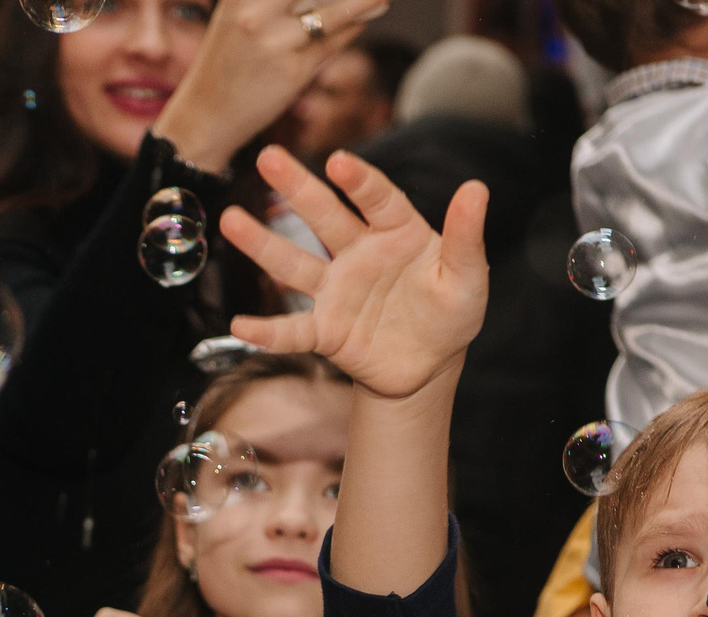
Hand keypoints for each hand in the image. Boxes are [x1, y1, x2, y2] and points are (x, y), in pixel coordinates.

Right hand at [152, 0, 392, 171]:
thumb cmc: (230, 57)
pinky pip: (338, 41)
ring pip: (338, 10)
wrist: (207, 114)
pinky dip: (356, 25)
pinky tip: (369, 13)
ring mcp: (276, 41)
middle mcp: (255, 11)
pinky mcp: (294, 70)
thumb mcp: (242, 11)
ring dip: (365, 2)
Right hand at [220, 148, 489, 401]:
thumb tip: (477, 188)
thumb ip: (465, 237)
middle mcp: (359, 253)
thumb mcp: (467, 278)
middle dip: (297, 188)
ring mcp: (337, 291)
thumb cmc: (450, 314)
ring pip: (295, 264)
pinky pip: (293, 330)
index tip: (339, 163)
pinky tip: (242, 324)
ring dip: (263, 244)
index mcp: (397, 232)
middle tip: (268, 158)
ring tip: (231, 220)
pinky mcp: (325, 331)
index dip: (359, 181)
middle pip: (324, 216)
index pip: (377, 198)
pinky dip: (268, 331)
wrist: (429, 366)